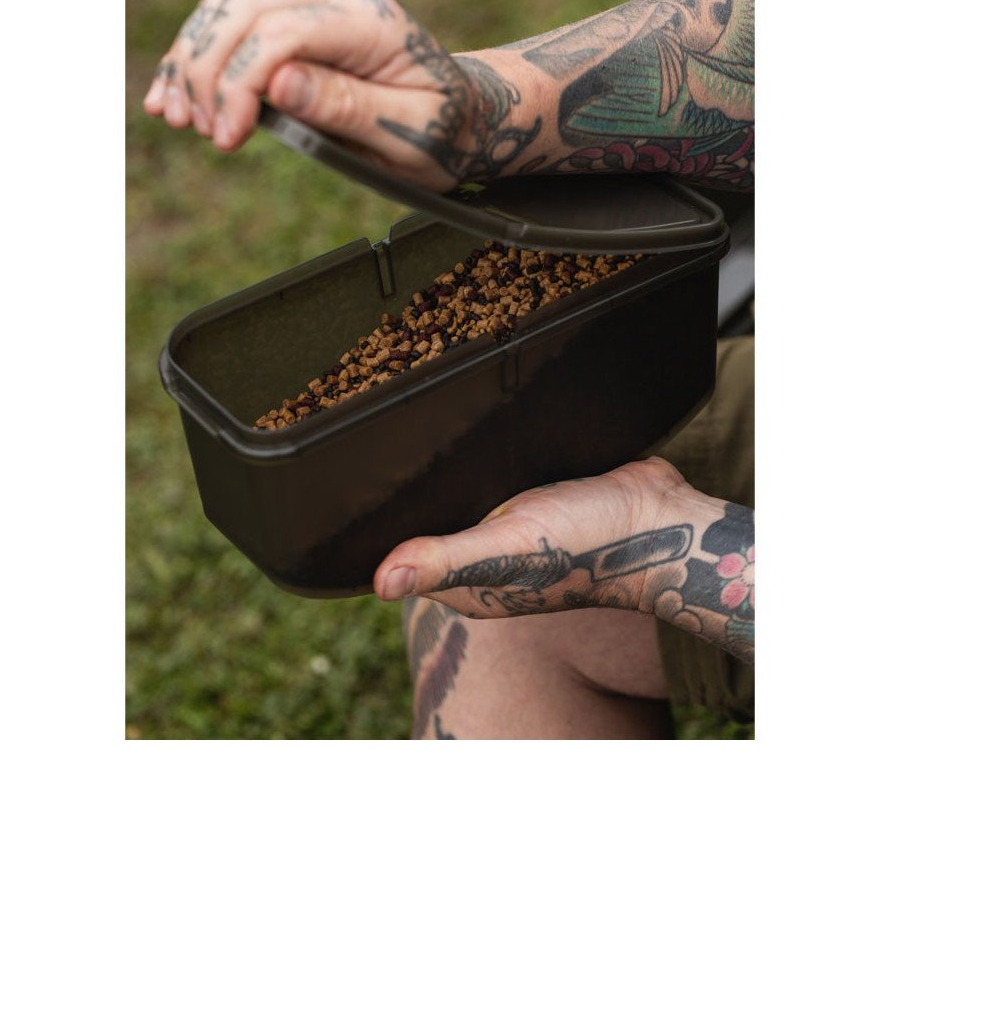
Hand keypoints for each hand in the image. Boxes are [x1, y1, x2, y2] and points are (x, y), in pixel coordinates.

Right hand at [141, 0, 541, 190]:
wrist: (464, 115)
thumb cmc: (444, 131)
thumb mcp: (410, 133)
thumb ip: (347, 107)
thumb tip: (280, 83)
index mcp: (373, 23)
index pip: (282, 32)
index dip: (241, 83)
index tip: (228, 137)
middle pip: (244, 8)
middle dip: (207, 70)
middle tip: (202, 130)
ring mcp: (316, 1)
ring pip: (229, 5)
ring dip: (191, 58)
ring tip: (178, 117)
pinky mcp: (295, 16)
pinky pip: (232, 20)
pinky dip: (197, 54)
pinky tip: (172, 94)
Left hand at [373, 458, 755, 663]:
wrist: (660, 517)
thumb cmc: (587, 543)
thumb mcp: (508, 547)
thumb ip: (446, 559)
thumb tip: (379, 582)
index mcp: (466, 584)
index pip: (402, 555)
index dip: (377, 525)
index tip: (350, 485)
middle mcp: (483, 561)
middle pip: (430, 522)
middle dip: (410, 491)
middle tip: (385, 439)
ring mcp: (509, 532)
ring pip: (460, 498)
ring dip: (446, 470)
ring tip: (418, 426)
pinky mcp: (533, 499)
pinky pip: (493, 477)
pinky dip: (481, 460)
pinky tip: (469, 431)